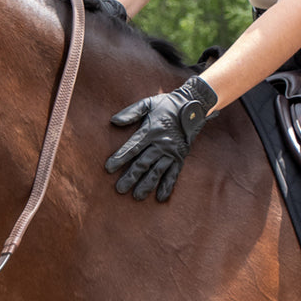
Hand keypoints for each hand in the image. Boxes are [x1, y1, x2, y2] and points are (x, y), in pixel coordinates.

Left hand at [105, 76, 217, 200]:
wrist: (192, 107)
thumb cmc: (166, 105)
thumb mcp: (148, 103)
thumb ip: (131, 112)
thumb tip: (113, 121)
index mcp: (151, 130)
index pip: (133, 146)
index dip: (120, 157)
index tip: (108, 168)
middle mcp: (161, 143)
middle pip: (144, 163)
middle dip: (131, 176)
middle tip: (120, 189)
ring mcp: (172, 152)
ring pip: (157, 171)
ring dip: (147, 185)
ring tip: (137, 196)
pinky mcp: (180, 157)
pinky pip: (173, 174)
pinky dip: (167, 186)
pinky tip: (160, 197)